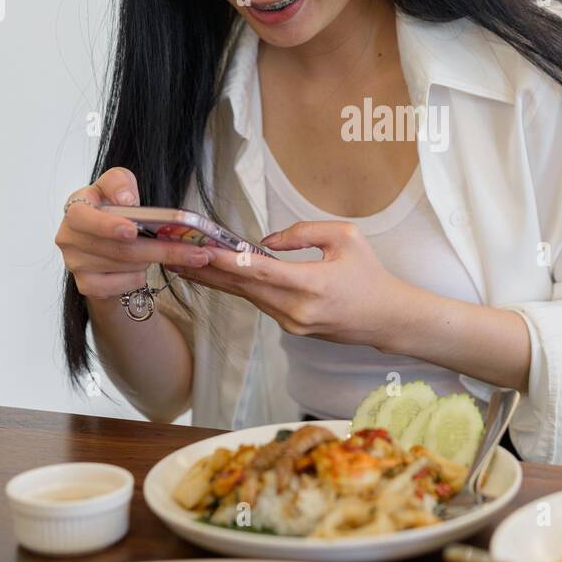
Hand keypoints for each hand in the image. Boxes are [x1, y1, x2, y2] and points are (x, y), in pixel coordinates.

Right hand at [55, 167, 214, 302]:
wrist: (104, 241)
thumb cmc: (113, 209)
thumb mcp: (117, 186)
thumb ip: (120, 183)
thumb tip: (128, 200)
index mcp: (75, 208)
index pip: (83, 216)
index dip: (107, 225)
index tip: (132, 230)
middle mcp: (69, 237)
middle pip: (118, 248)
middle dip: (161, 250)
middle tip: (196, 253)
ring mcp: (75, 264)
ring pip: (125, 266)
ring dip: (153, 261)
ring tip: (171, 253)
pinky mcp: (86, 285)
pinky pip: (121, 286)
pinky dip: (138, 278)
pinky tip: (143, 269)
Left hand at [174, 220, 411, 346]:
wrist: (386, 318)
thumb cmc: (369, 274)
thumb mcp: (346, 237)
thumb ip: (303, 232)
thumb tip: (264, 241)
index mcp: (313, 284)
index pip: (261, 271)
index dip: (228, 261)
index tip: (200, 251)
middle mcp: (297, 309)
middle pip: (243, 288)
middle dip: (208, 271)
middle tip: (175, 255)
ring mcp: (292, 323)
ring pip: (247, 297)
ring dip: (217, 281)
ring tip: (187, 264)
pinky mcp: (291, 328)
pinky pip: (260, 303)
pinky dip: (239, 288)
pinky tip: (218, 277)